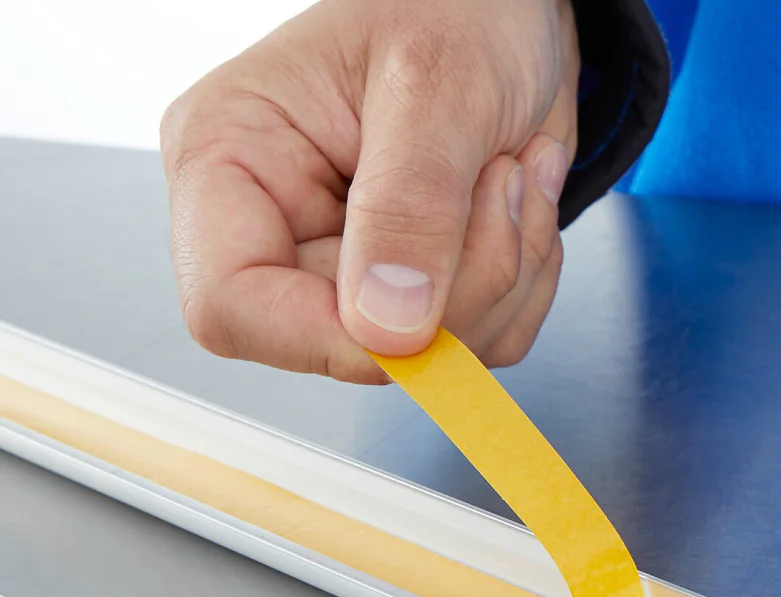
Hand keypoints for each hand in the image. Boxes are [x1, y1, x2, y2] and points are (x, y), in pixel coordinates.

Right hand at [161, 0, 580, 381]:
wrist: (513, 5)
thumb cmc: (457, 7)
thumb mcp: (437, 86)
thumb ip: (409, 205)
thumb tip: (387, 328)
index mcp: (229, 160)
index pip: (231, 307)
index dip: (333, 335)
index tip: (424, 304)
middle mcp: (277, 223)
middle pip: (350, 342)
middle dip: (461, 284)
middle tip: (505, 182)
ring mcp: (349, 261)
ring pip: (430, 352)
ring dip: (508, 273)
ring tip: (515, 172)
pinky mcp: (414, 282)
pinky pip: (480, 338)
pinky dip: (526, 277)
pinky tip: (519, 197)